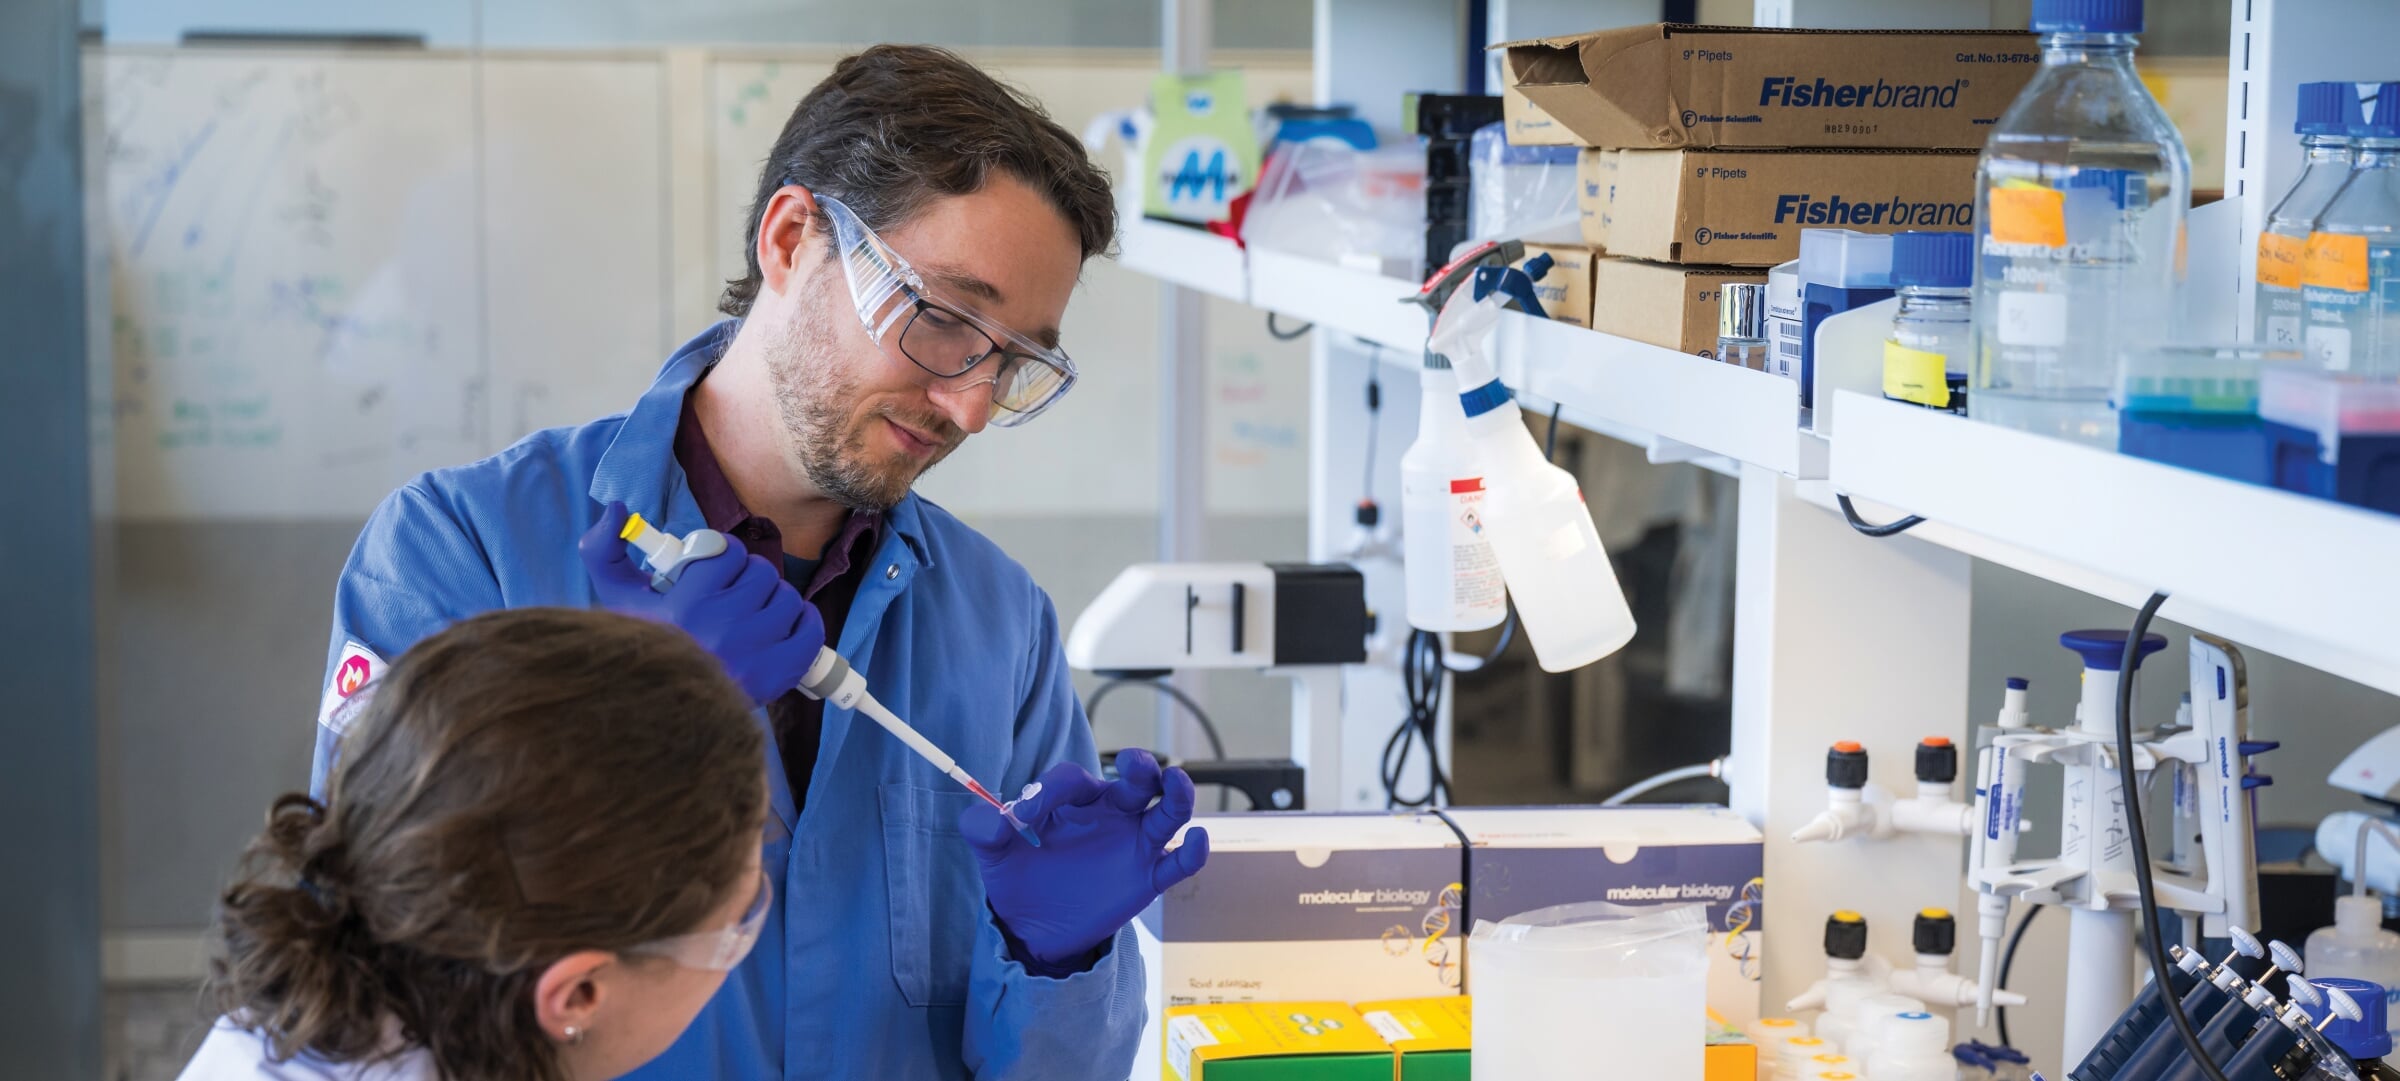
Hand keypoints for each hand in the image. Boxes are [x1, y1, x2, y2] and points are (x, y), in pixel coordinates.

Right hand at [580, 501, 825, 705]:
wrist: (659, 709)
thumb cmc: (642, 646)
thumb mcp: (614, 598)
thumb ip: (602, 550)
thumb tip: (617, 509)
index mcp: (686, 603)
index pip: (729, 552)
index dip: (723, 557)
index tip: (714, 571)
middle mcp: (723, 626)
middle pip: (762, 572)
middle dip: (748, 577)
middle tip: (732, 593)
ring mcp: (755, 652)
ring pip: (787, 597)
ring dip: (774, 599)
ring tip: (752, 613)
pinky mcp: (778, 675)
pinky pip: (810, 631)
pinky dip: (804, 621)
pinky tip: (786, 623)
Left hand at [959, 749, 1209, 968]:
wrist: (1033, 929)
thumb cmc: (1018, 880)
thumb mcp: (993, 855)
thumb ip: (984, 830)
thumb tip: (994, 818)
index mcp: (1073, 800)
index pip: (1072, 779)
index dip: (1050, 791)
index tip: (1022, 819)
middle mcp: (1110, 814)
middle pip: (1135, 780)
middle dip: (1139, 767)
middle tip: (1133, 764)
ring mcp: (1133, 844)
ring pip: (1168, 811)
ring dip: (1177, 794)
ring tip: (1176, 783)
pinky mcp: (1148, 877)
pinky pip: (1178, 862)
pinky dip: (1194, 851)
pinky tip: (1198, 840)